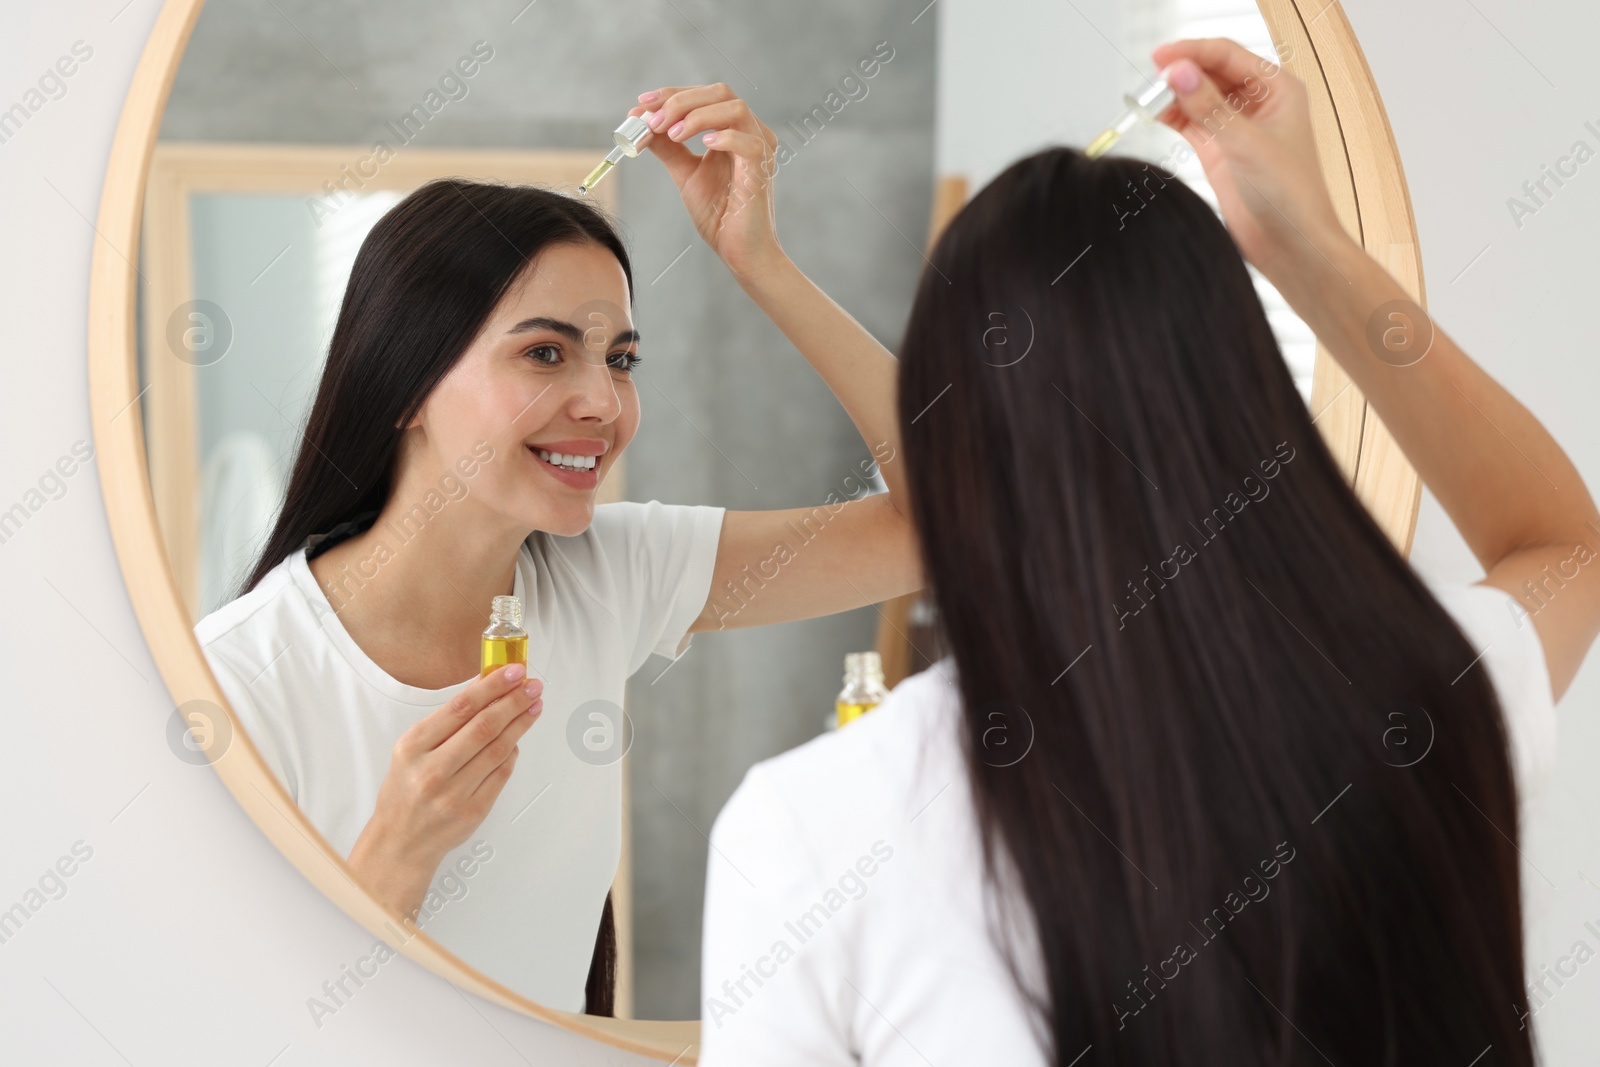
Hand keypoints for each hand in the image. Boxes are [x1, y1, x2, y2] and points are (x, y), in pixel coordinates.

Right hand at [347, 662, 542, 917]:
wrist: (399, 841)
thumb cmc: (405, 790)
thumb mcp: (412, 750)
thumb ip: (446, 722)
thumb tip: (485, 688)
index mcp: (412, 747)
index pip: (460, 707)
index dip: (491, 686)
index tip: (512, 671)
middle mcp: (431, 770)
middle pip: (484, 726)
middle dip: (514, 702)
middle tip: (533, 686)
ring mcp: (453, 794)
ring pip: (497, 750)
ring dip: (520, 724)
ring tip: (533, 707)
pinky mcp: (472, 812)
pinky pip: (501, 775)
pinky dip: (512, 754)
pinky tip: (518, 740)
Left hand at [630, 84, 784, 276]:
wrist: (739, 251)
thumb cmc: (719, 214)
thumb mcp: (685, 173)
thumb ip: (667, 146)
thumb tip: (641, 121)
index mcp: (733, 130)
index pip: (704, 95)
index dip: (672, 94)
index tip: (642, 102)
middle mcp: (750, 132)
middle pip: (719, 93)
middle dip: (680, 101)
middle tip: (653, 120)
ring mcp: (760, 148)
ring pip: (734, 108)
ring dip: (697, 115)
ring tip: (672, 133)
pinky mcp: (762, 169)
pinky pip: (748, 142)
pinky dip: (723, 138)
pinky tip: (703, 145)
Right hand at [1150, 38, 1346, 281]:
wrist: (1290, 243)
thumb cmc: (1291, 195)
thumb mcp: (1246, 144)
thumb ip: (1209, 108)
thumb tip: (1180, 73)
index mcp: (1277, 89)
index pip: (1228, 55)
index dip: (1193, 52)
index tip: (1162, 57)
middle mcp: (1257, 103)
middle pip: (1210, 72)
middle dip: (1181, 73)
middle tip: (1152, 82)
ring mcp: (1236, 126)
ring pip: (1198, 97)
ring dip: (1173, 95)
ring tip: (1149, 99)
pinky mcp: (1219, 149)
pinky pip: (1190, 122)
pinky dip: (1172, 117)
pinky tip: (1155, 115)